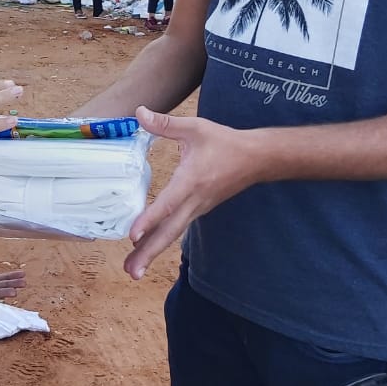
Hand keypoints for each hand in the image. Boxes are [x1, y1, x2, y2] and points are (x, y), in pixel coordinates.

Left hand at [124, 107, 257, 280]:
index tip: (133, 235)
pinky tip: (147, 251)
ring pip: (173, 234)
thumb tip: (139, 113)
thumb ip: (165, 124)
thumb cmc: (225, 143)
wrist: (256, 159)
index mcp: (191, 181)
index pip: (168, 204)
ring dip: (152, 252)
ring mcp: (197, 209)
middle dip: (148, 252)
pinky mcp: (198, 211)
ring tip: (133, 270)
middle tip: (130, 272)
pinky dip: (161, 241)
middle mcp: (194, 201)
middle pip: (169, 231)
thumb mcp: (195, 128)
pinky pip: (177, 229)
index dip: (150, 219)